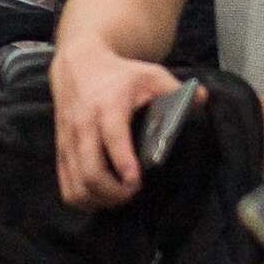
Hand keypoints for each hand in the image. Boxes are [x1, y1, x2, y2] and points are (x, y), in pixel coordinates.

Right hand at [52, 36, 183, 210]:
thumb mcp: (149, 73)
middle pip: (90, 171)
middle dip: (113, 191)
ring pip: (76, 184)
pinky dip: (82, 199)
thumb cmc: (119, 74)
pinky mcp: (60, 151)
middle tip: (133, 191)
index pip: (112, 138)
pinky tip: (101, 197)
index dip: (123, 162)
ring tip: (119, 196)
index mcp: (108, 106)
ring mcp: (68, 141)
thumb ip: (175, 88)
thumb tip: (203, 99)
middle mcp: (84, 125)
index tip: (136, 181)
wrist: (78, 64)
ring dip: (99, 199)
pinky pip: (66, 186)